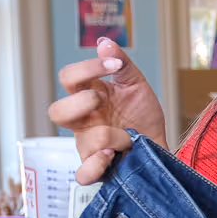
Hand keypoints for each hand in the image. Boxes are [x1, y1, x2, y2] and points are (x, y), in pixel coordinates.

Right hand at [48, 38, 166, 184]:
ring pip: (80, 141)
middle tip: (103, 101)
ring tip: (128, 136)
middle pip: (56, 112)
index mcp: (88, 97)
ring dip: (110, 135)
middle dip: (80, 103)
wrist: (160, 147)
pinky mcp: (97, 168)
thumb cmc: (143, 116)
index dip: (86, 68)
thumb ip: (121, 64)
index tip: (114, 67)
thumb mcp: (136, 85)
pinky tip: (114, 155)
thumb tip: (104, 43)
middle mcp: (83, 122)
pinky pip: (83, 174)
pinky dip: (97, 165)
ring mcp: (88, 146)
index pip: (68, 78)